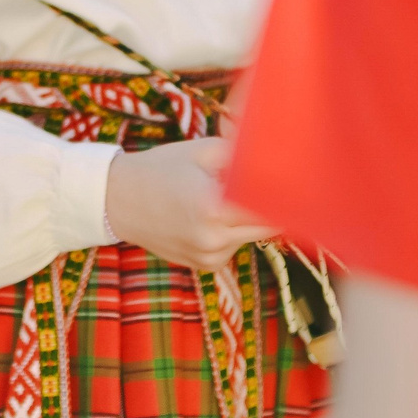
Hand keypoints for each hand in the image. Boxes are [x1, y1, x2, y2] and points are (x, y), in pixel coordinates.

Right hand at [103, 137, 278, 271]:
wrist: (117, 199)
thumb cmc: (161, 167)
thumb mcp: (203, 151)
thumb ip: (245, 155)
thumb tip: (283, 155)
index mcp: (214, 207)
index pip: (272, 208)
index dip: (288, 194)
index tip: (300, 181)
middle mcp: (214, 239)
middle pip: (269, 226)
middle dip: (273, 206)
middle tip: (276, 183)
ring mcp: (209, 257)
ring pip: (252, 237)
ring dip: (250, 219)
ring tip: (224, 196)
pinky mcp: (205, 266)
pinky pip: (234, 247)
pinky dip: (232, 232)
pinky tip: (210, 215)